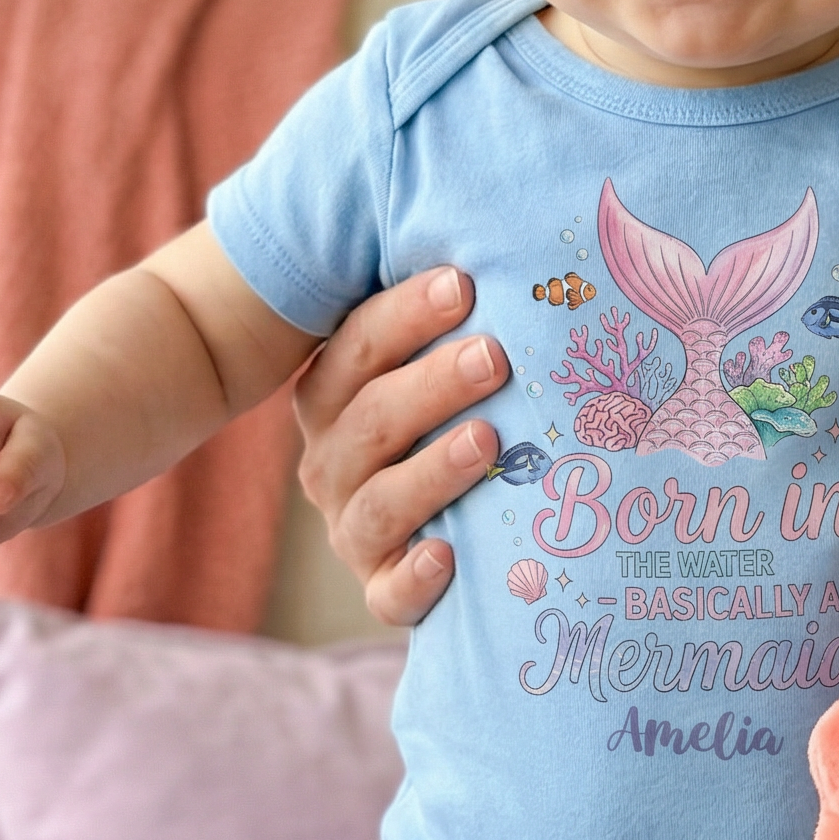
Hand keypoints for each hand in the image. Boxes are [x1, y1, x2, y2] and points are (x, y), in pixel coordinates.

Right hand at [293, 267, 507, 625]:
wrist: (457, 537)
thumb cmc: (454, 422)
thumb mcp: (443, 370)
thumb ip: (454, 323)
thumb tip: (504, 247)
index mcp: (337, 397)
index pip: (357, 348)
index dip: (405, 315)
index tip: (463, 284)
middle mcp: (334, 462)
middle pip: (370, 419)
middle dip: (432, 384)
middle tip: (495, 355)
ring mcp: (355, 531)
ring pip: (378, 502)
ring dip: (432, 471)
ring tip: (488, 439)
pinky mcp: (385, 590)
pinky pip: (388, 592)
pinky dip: (414, 578)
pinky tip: (449, 558)